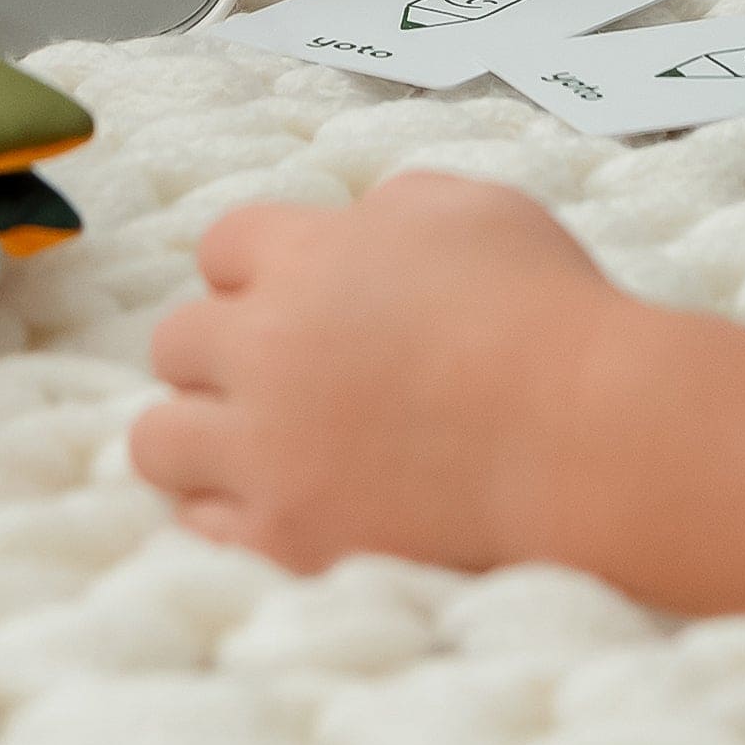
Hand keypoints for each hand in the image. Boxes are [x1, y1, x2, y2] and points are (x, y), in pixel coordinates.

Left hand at [129, 172, 633, 575]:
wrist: (587, 439)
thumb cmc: (547, 314)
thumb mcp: (474, 209)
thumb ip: (390, 209)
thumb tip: (358, 231)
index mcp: (304, 257)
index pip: (221, 246)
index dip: (258, 270)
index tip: (297, 295)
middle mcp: (265, 348)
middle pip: (175, 342)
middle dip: (222, 353)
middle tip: (282, 376)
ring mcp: (268, 450)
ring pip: (157, 439)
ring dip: (199, 435)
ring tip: (254, 446)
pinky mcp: (287, 536)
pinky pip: (200, 525)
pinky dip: (229, 513)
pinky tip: (281, 502)